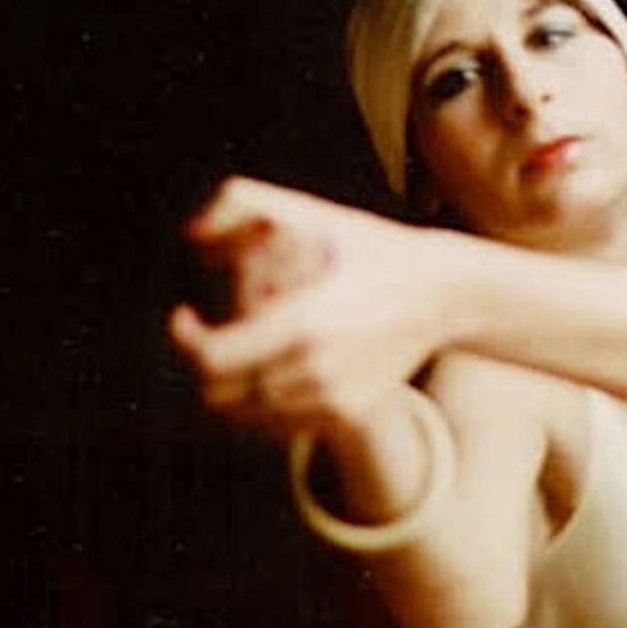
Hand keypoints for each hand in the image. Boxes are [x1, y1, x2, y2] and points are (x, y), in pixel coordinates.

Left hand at [169, 177, 457, 440]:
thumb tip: (193, 235)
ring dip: (233, 384)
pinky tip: (269, 367)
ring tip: (238, 350)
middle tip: (207, 334)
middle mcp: (315, 371)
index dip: (185, 339)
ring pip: (249, 414)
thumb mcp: (314, 212)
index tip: (184, 316)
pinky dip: (266, 403)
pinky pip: (283, 424)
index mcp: (302, 324)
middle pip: (220, 392)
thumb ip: (242, 203)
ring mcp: (333, 399)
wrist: (442, 292)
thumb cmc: (372, 246)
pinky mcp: (348, 413)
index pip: (212, 357)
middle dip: (205, 362)